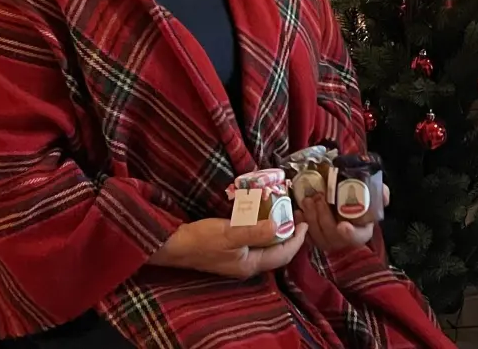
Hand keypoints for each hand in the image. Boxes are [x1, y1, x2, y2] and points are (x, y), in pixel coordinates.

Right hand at [148, 217, 308, 278]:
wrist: (172, 245)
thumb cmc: (200, 240)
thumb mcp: (229, 233)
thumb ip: (255, 232)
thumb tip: (280, 226)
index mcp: (251, 264)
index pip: (283, 255)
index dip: (297, 239)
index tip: (305, 222)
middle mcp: (247, 264)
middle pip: (277, 252)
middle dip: (290, 235)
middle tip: (298, 215)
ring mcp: (238, 258)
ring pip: (266, 246)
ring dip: (277, 231)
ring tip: (285, 213)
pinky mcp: (230, 250)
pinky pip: (254, 241)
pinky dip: (263, 229)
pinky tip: (262, 216)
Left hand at [296, 185, 391, 254]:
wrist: (346, 207)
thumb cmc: (360, 204)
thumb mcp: (373, 198)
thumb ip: (380, 196)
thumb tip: (384, 196)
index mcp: (360, 233)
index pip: (356, 238)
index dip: (349, 233)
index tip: (343, 226)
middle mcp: (343, 242)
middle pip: (331, 234)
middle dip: (323, 217)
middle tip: (319, 198)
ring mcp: (328, 242)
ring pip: (317, 235)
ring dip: (311, 218)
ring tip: (308, 200)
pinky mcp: (315, 240)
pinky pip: (305, 236)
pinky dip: (300, 225)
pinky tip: (298, 212)